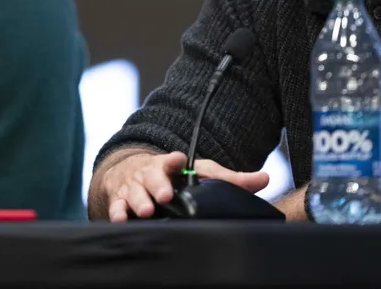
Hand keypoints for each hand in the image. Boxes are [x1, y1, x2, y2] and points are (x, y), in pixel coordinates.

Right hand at [97, 150, 269, 221]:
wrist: (132, 172)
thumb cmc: (171, 175)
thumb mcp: (199, 172)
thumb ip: (230, 178)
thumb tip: (264, 179)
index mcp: (169, 165)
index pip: (172, 159)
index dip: (174, 160)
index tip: (178, 160)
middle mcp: (149, 174)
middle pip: (152, 177)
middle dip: (157, 185)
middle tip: (164, 195)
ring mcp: (133, 187)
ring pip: (133, 192)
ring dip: (138, 201)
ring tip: (145, 212)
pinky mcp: (119, 200)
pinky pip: (116, 206)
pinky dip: (117, 212)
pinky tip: (121, 220)